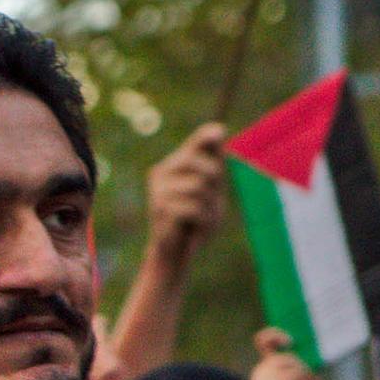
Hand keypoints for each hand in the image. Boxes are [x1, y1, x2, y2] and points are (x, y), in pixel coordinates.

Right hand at [146, 123, 226, 260]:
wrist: (176, 251)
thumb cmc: (196, 218)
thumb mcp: (210, 189)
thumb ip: (214, 162)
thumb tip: (218, 128)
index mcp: (172, 165)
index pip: (194, 144)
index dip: (205, 137)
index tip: (221, 132)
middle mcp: (160, 173)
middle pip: (196, 162)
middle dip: (213, 178)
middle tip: (212, 197)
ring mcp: (158, 190)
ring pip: (198, 186)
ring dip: (209, 206)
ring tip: (203, 217)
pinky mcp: (161, 209)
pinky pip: (194, 207)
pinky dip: (203, 220)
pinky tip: (196, 227)